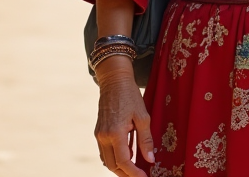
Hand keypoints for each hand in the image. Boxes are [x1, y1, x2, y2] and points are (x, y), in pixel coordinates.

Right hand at [95, 57, 153, 176]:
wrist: (114, 81)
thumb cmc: (130, 96)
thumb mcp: (143, 116)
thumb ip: (146, 140)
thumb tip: (150, 159)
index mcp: (115, 133)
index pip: (124, 161)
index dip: (134, 173)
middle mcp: (103, 137)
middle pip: (112, 165)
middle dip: (126, 174)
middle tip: (140, 175)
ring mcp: (99, 135)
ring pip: (107, 160)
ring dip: (119, 167)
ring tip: (135, 169)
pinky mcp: (98, 132)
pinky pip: (104, 152)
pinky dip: (114, 158)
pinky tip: (126, 156)